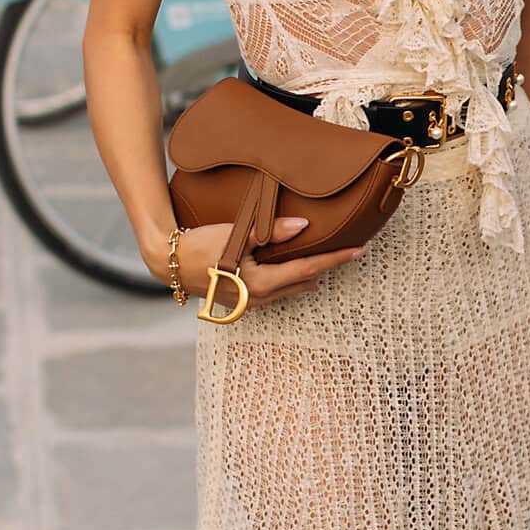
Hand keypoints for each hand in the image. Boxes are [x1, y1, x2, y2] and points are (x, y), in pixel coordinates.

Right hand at [144, 214, 363, 303]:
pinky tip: (293, 265)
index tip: (359, 250)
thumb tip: (303, 227)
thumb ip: (270, 231)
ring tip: (326, 256)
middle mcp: (259, 298)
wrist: (169, 263)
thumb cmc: (200, 245)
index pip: (309, 269)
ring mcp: (250, 303)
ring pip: (291, 289)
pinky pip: (276, 290)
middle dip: (326, 267)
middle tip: (348, 250)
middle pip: (305, 282)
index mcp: (260, 283)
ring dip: (309, 274)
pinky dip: (290, 278)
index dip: (336, 259)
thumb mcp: (235, 235)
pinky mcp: (242, 300)